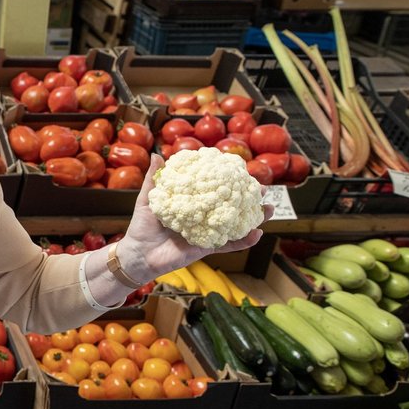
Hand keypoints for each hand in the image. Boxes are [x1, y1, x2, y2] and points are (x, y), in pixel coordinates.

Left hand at [118, 154, 273, 280]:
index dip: (228, 182)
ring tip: (269, 209)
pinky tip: (257, 233)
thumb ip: (154, 178)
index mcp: (191, 203)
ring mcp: (206, 232)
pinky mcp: (207, 247)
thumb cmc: (142, 226)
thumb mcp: (148, 199)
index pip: (213, 190)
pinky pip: (229, 244)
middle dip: (248, 198)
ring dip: (254, 218)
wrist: (139, 254)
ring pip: (235, 224)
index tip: (242, 171)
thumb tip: (157, 154)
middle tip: (263, 189)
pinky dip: (244, 241)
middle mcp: (202, 216)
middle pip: (230, 206)